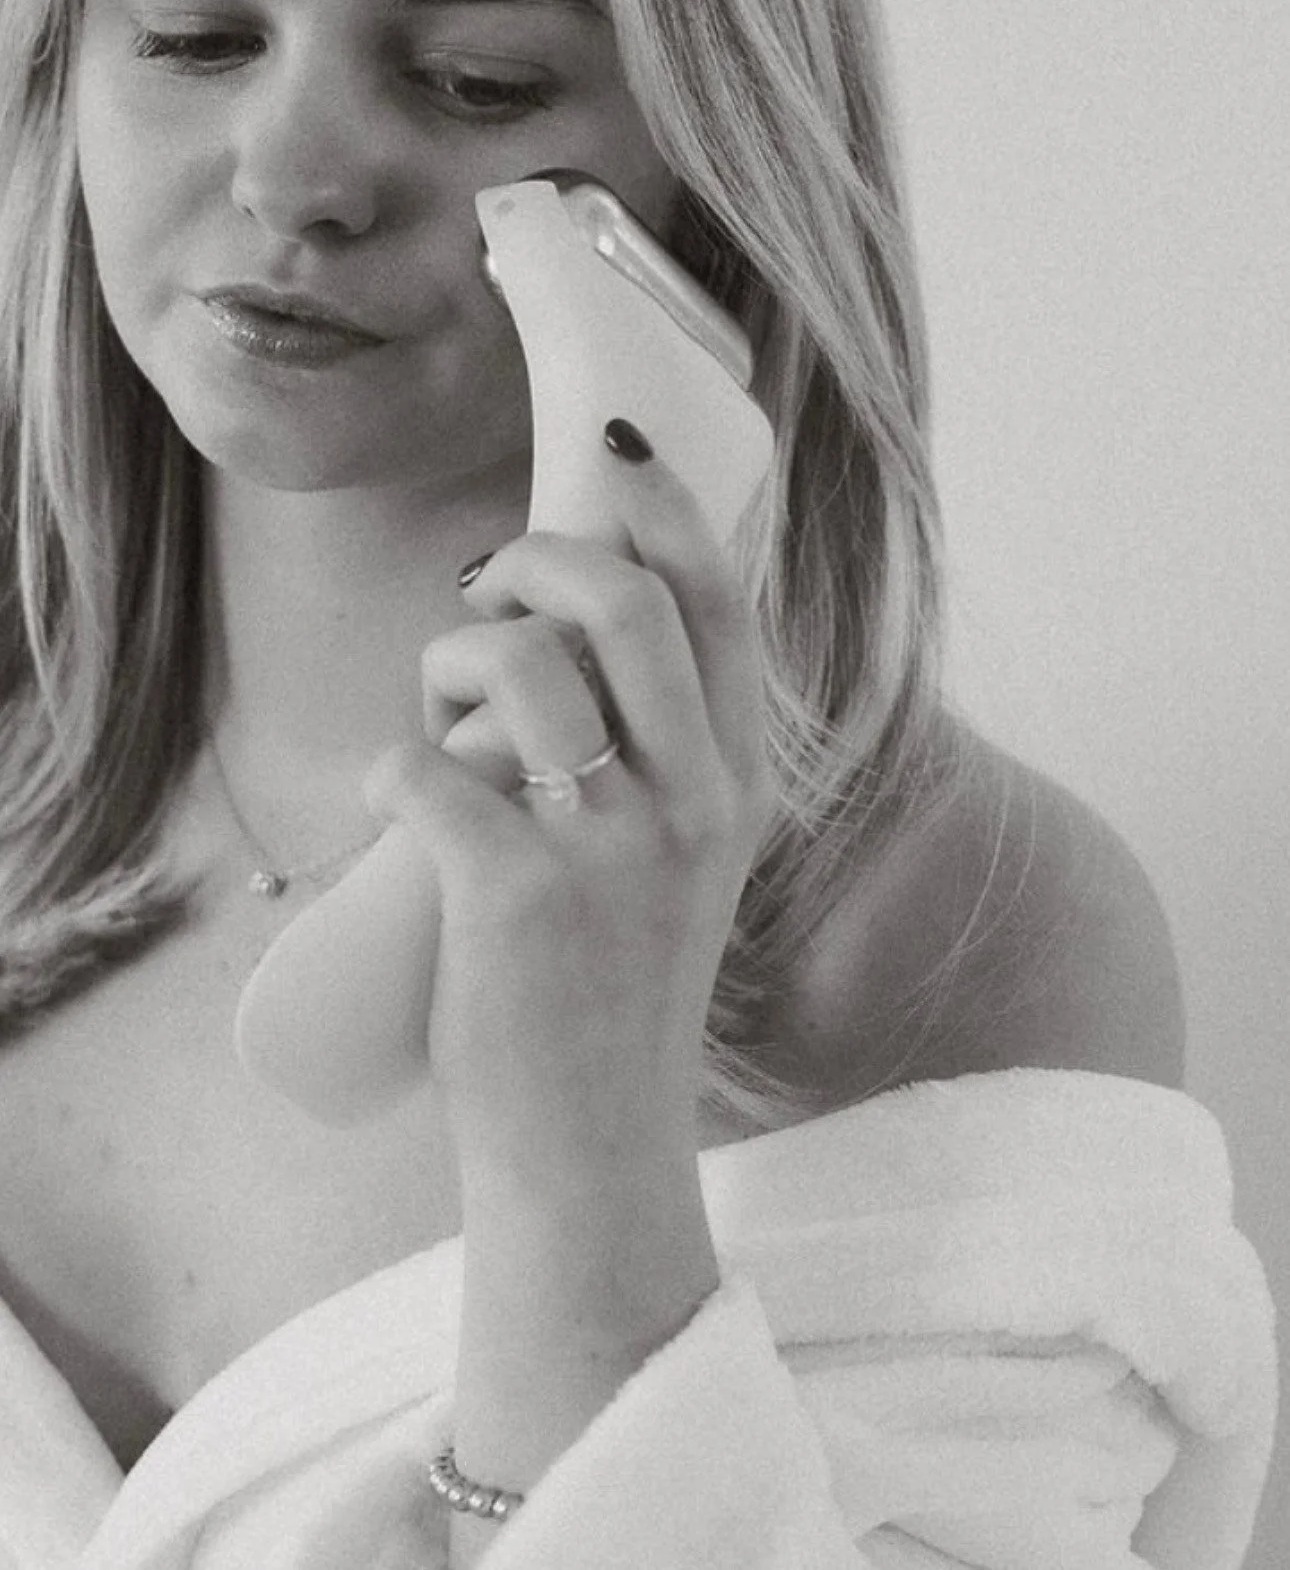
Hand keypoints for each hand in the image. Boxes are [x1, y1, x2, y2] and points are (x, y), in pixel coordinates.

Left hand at [364, 424, 773, 1183]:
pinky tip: (396, 799)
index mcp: (737, 781)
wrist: (592, 1147)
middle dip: (537, 554)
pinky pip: (423, 765)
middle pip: (625, 601)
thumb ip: (660, 746)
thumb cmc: (613, 983)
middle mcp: (694, 803)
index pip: (719, 604)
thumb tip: (562, 607)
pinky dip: (389, 762)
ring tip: (440, 718)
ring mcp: (611, 850)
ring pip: (520, 664)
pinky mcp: (517, 897)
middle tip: (489, 577)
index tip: (615, 455)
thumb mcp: (679, 854)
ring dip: (451, 661)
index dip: (665, 509)